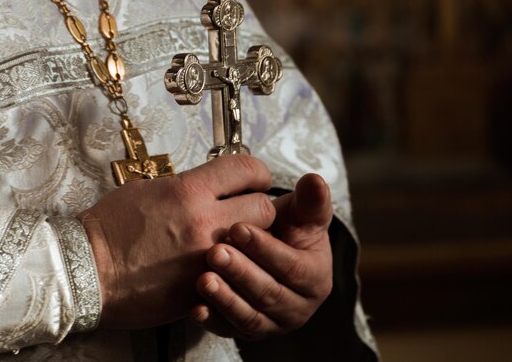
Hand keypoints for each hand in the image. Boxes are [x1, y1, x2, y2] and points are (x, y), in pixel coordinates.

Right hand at [79, 155, 275, 328]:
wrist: (85, 269)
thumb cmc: (111, 228)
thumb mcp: (149, 189)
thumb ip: (188, 186)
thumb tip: (213, 186)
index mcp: (188, 192)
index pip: (246, 169)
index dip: (256, 172)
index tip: (255, 178)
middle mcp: (202, 223)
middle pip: (263, 208)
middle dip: (258, 207)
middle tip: (246, 211)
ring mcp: (204, 258)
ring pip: (257, 244)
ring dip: (251, 240)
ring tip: (233, 240)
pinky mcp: (201, 287)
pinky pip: (233, 273)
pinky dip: (231, 267)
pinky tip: (216, 264)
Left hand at [190, 173, 332, 339]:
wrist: (270, 249)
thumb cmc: (287, 227)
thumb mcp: (301, 213)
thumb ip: (309, 200)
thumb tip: (316, 180)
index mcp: (316, 278)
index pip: (293, 267)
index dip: (266, 248)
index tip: (238, 228)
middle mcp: (298, 307)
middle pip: (270, 293)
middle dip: (241, 273)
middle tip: (215, 252)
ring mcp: (272, 323)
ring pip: (250, 316)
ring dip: (226, 298)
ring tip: (203, 278)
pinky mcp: (247, 331)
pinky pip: (229, 330)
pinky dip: (212, 320)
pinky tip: (194, 308)